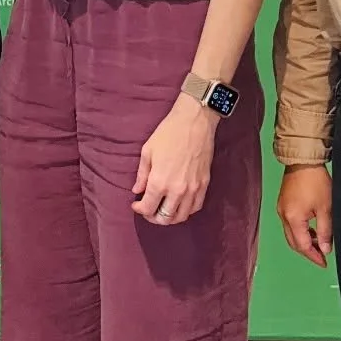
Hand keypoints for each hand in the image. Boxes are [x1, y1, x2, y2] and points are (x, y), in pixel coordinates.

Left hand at [131, 94, 216, 225]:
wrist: (194, 122)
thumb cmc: (168, 133)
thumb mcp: (148, 151)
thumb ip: (142, 175)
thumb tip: (137, 190)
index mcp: (159, 182)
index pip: (148, 208)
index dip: (139, 210)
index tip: (136, 204)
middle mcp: (177, 190)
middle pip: (164, 218)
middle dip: (153, 217)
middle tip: (148, 210)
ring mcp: (193, 189)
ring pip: (181, 216)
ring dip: (170, 217)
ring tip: (163, 209)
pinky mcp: (204, 184)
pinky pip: (196, 207)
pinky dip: (186, 211)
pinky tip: (179, 204)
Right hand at [278, 164, 332, 266]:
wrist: (303, 160)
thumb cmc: (317, 183)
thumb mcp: (325, 208)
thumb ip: (324, 231)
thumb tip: (325, 249)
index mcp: (293, 219)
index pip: (302, 245)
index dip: (313, 256)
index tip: (324, 263)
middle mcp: (283, 216)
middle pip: (293, 242)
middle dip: (307, 251)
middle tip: (321, 257)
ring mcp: (281, 209)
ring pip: (291, 233)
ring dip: (303, 241)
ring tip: (319, 243)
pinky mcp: (282, 203)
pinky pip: (290, 224)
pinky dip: (300, 231)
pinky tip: (311, 229)